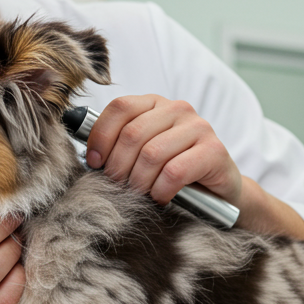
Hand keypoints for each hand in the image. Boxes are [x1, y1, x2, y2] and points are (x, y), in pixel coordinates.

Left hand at [86, 95, 303, 240]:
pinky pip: (174, 172)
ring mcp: (199, 127)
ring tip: (139, 195)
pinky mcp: (214, 151)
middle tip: (116, 188)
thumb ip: (119, 147)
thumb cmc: (173, 175)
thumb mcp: (142, 156)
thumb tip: (85, 154)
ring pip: (152, 154)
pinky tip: (160, 199)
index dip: (101, 137)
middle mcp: (177, 109)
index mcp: (155, 104)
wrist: (218, 193)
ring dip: (139, 182)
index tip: (94, 163)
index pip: (120, 107)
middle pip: (132, 134)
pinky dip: (160, 191)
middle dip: (118, 167)